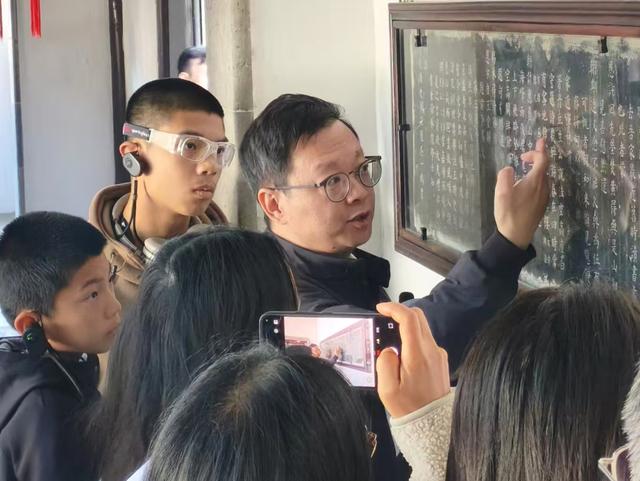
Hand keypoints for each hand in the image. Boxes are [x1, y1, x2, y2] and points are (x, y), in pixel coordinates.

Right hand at [376, 302, 449, 418]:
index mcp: (418, 354)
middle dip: (400, 312)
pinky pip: (426, 341)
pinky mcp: (441, 360)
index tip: (380, 308)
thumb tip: (389, 349)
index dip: (393, 308)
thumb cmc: (409, 408)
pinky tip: (403, 354)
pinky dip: (413, 339)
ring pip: (423, 328)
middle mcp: (432, 350)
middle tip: (384, 319)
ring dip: (406, 326)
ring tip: (391, 340)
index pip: (409, 318)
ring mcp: (439, 354)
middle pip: (418, 317)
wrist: (433, 425)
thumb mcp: (387, 389)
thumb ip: (385, 362)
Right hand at [494, 138, 550, 249]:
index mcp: (535, 181)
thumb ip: (504, 176)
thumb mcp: (501, 193)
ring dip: (536, 169)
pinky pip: (542, 186)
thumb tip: (509, 169)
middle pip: (545, 167)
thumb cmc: (508, 213)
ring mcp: (544, 197)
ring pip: (544, 177)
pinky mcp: (542, 204)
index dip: (538, 151)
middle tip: (529, 153)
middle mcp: (543, 187)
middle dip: (538, 157)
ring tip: (526, 167)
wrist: (516, 235)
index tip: (530, 148)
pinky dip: (536, 179)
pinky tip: (527, 185)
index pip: (543, 160)